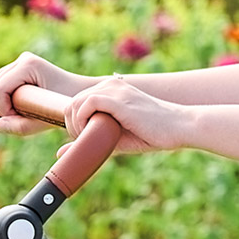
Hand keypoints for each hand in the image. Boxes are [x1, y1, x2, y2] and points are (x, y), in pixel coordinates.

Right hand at [0, 53, 90, 135]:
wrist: (77, 94)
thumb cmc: (61, 107)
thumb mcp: (41, 122)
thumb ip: (19, 127)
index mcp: (28, 65)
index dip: (2, 110)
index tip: (19, 119)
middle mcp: (23, 59)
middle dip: (1, 107)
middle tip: (20, 117)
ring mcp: (20, 61)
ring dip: (2, 103)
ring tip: (21, 110)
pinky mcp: (18, 67)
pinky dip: (2, 98)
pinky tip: (16, 104)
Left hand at [63, 77, 195, 155]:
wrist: (178, 127)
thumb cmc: (150, 135)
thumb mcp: (112, 141)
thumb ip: (88, 144)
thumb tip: (59, 153)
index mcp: (110, 91)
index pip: (75, 103)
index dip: (71, 124)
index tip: (82, 139)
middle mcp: (110, 86)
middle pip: (71, 103)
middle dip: (70, 126)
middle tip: (83, 141)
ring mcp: (115, 89)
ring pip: (75, 103)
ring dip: (75, 125)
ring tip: (89, 139)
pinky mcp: (119, 98)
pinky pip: (87, 104)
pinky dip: (82, 121)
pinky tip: (92, 133)